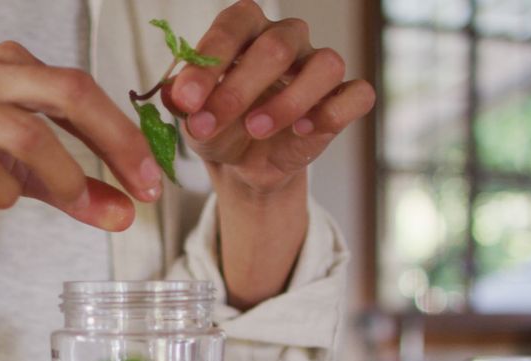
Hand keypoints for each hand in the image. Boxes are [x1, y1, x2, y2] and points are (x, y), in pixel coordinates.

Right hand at [0, 42, 162, 231]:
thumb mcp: (14, 172)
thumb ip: (70, 189)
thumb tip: (126, 214)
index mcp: (6, 66)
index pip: (82, 89)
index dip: (126, 134)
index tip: (152, 180)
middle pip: (67, 91)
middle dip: (113, 142)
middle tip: (139, 190)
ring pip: (23, 130)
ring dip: (63, 175)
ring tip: (73, 203)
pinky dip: (2, 190)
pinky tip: (5, 203)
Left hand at [163, 0, 374, 193]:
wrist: (244, 165)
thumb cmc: (219, 126)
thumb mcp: (193, 117)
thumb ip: (183, 102)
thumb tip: (174, 91)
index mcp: (246, 29)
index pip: (234, 25)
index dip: (209, 61)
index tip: (186, 100)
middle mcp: (288, 38)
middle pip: (277, 46)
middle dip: (238, 89)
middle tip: (207, 123)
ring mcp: (319, 66)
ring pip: (325, 64)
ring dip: (287, 101)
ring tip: (256, 129)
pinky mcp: (343, 98)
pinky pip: (356, 94)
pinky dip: (332, 113)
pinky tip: (302, 132)